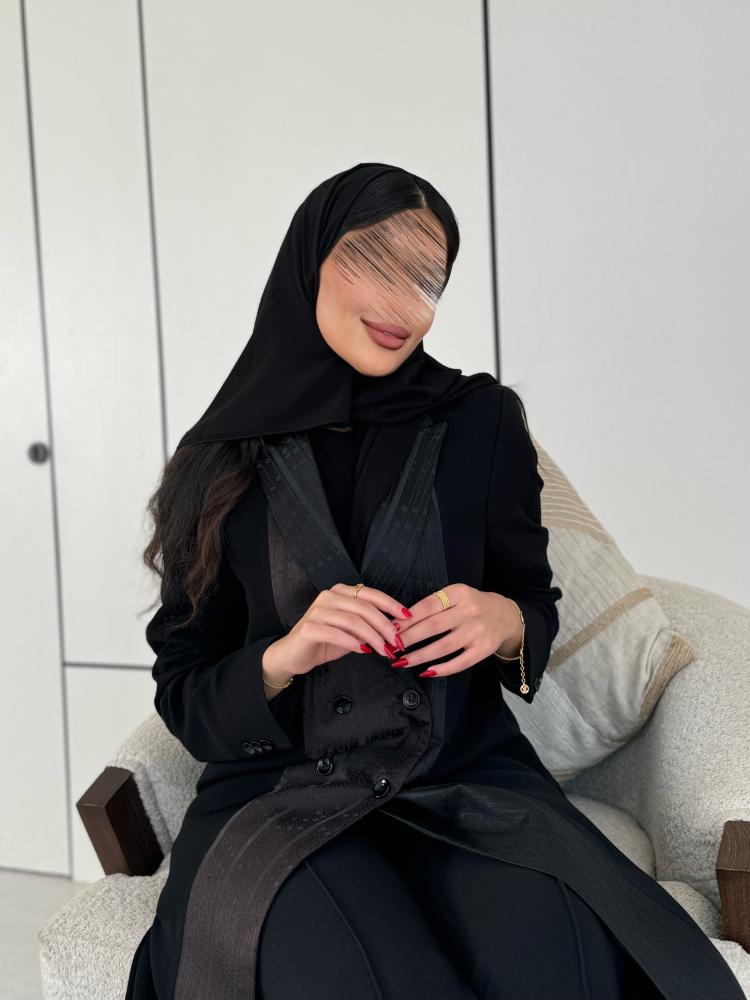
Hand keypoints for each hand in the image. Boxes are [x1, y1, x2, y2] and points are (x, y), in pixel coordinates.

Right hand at [263, 582, 405, 679]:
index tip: (407, 616)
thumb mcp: (351, 632)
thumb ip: (368, 626)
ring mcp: (318, 610)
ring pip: (354, 621)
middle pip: (365, 608)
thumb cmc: (324, 641)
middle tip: (397, 642)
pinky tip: (363, 651)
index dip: (391, 604)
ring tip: (384, 650)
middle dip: (385, 626)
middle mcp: (328, 596)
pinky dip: (353, 643)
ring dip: (373, 637)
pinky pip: (337, 634)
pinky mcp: (310, 627)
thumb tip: (395, 628)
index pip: (370, 594)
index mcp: (340, 592)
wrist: (294, 655)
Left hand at [390, 584, 523, 677]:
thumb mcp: (455, 596)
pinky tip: (426, 672)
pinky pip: (460, 662)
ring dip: (420, 656)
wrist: (505, 615)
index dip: (408, 618)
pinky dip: (442, 669)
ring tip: (402, 662)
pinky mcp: (484, 649)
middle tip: (391, 647)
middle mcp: (469, 611)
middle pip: (433, 626)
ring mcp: (477, 631)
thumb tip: (400, 621)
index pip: (428, 605)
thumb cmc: (472, 605)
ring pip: (443, 647)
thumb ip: (433, 605)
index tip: (391, 627)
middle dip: (408, 638)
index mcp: (459, 593)